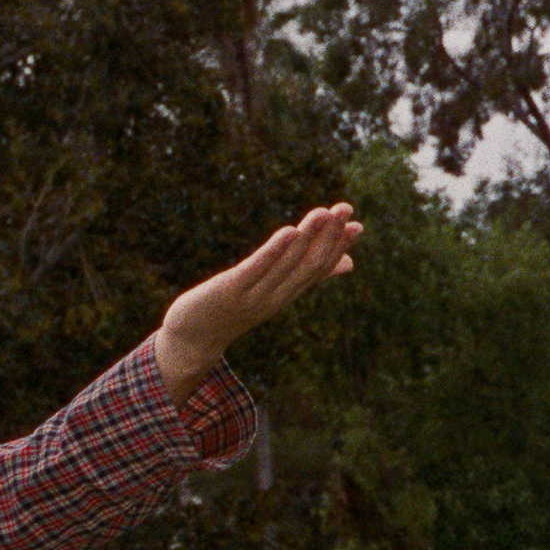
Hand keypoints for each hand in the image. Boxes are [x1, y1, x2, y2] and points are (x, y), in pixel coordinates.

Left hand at [154, 204, 363, 390]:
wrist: (192, 341)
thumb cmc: (228, 311)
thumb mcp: (265, 293)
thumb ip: (296, 277)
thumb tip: (331, 269)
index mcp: (285, 295)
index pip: (319, 268)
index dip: (338, 246)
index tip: (357, 225)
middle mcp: (276, 296)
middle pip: (309, 264)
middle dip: (329, 235)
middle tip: (346, 209)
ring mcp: (255, 295)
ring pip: (288, 263)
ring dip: (308, 236)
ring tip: (324, 212)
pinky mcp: (232, 290)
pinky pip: (258, 269)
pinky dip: (275, 250)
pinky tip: (290, 231)